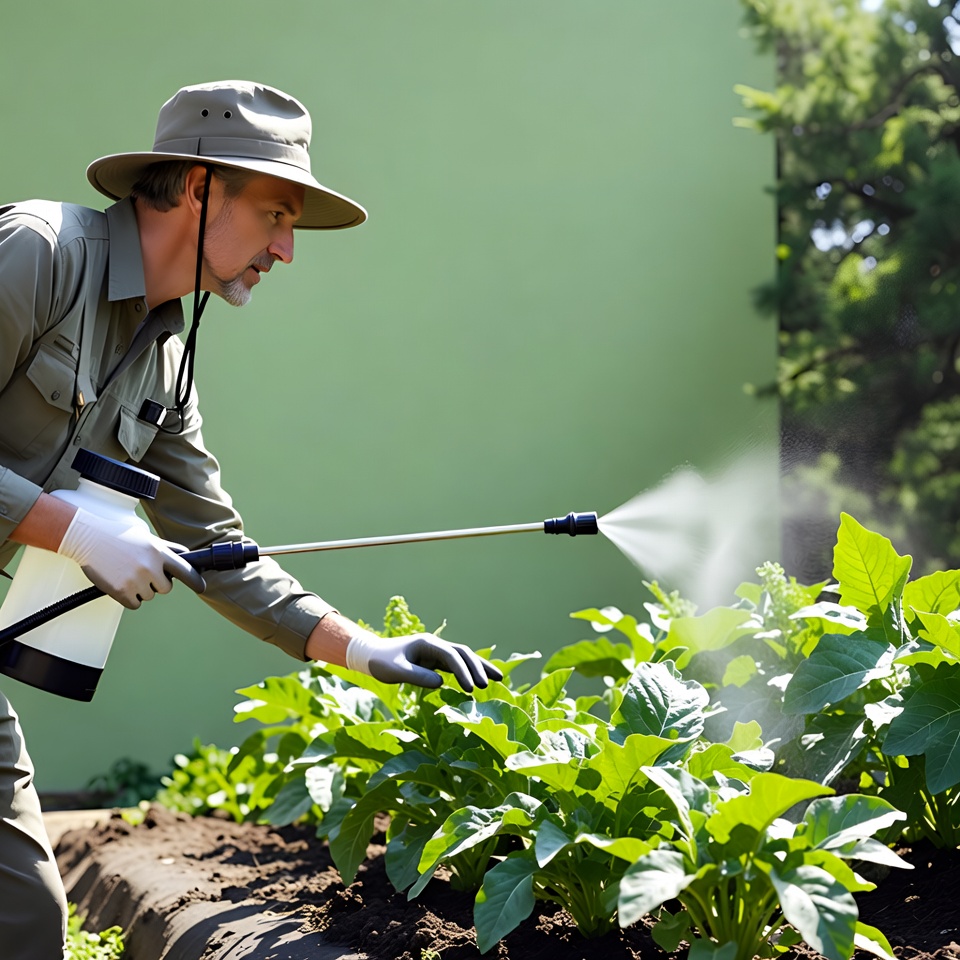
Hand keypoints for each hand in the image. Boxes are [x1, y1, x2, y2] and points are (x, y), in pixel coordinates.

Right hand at [57, 507, 205, 608]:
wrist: (87, 537)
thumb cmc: (116, 534)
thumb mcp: (145, 536)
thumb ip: (164, 548)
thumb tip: (183, 555)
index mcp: (158, 552)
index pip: (185, 570)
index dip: (195, 580)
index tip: (201, 586)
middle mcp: (150, 567)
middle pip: (166, 588)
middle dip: (157, 583)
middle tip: (141, 572)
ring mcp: (136, 580)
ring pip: (149, 595)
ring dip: (140, 589)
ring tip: (126, 572)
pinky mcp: (121, 592)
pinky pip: (134, 604)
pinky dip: (129, 598)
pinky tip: (120, 583)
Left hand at [345, 631, 503, 690]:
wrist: (370, 655)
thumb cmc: (380, 662)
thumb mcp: (396, 671)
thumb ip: (417, 677)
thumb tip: (441, 683)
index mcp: (426, 644)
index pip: (451, 656)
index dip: (463, 671)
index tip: (470, 688)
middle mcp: (435, 645)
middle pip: (463, 653)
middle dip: (477, 668)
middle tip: (489, 685)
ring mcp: (436, 652)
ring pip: (463, 658)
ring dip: (479, 668)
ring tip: (499, 679)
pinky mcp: (435, 661)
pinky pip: (456, 666)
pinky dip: (469, 672)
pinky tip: (480, 681)